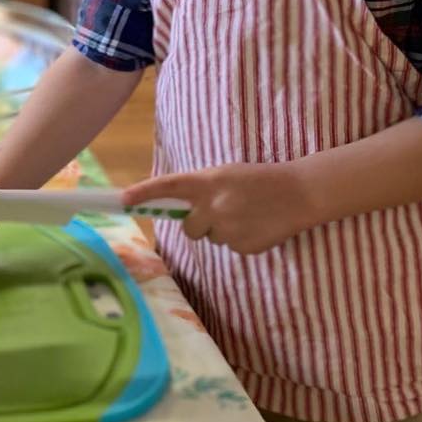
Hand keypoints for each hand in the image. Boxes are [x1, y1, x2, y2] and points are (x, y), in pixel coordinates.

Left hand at [123, 162, 315, 256]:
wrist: (300, 193)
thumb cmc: (259, 180)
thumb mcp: (226, 174)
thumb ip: (201, 188)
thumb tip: (178, 208)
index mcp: (207, 181)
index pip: (167, 186)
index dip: (143, 193)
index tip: (121, 200)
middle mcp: (213, 206)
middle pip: (188, 227)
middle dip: (199, 223)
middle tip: (223, 210)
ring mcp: (228, 228)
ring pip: (210, 237)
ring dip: (222, 230)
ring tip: (247, 214)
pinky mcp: (243, 246)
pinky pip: (230, 247)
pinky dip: (239, 239)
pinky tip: (257, 226)